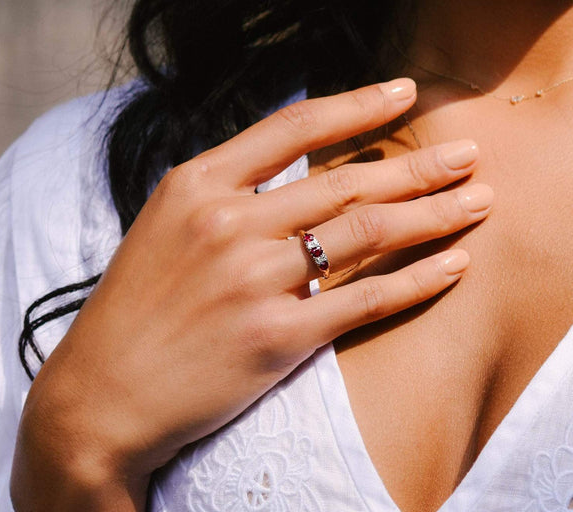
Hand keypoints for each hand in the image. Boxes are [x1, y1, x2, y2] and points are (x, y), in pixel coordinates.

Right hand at [10, 78, 491, 510]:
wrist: (103, 392)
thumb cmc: (133, 310)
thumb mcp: (166, 228)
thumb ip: (226, 195)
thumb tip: (295, 173)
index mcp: (196, 185)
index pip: (293, 127)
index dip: (358, 105)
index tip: (403, 93)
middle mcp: (228, 223)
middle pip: (347, 181)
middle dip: (419, 166)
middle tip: (466, 157)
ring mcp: (254, 280)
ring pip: (367, 233)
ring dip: (432, 215)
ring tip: (475, 203)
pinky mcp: (277, 338)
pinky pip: (366, 299)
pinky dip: (417, 281)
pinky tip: (452, 265)